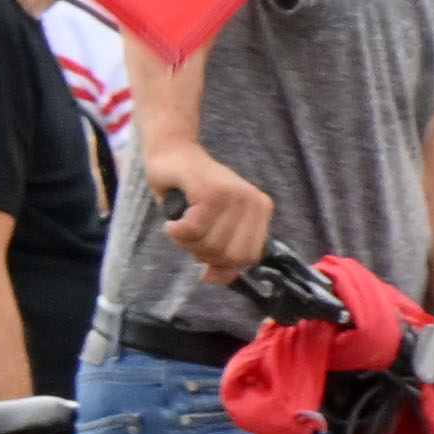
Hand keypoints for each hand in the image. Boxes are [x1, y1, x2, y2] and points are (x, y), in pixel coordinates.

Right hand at [146, 143, 276, 280]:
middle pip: (230, 256)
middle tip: (189, 235)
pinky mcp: (211, 191)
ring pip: (210, 245)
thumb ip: (221, 255)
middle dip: (203, 254)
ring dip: (186, 243)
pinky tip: (173, 221)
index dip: (222, 262)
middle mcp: (253, 203)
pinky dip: (176, 232)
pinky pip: (193, 231)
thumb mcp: (212, 228)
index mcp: (261, 211)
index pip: (249, 258)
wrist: (172, 154)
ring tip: (180, 225)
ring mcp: (235, 195)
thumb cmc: (190, 194)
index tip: (204, 248)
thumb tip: (218, 279)